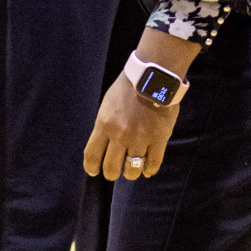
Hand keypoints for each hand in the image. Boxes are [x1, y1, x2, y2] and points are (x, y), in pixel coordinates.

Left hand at [84, 28, 199, 180]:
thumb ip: (105, 126)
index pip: (92, 155)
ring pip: (133, 170)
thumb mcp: (107, 106)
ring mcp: (140, 139)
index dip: (91, 167)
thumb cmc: (126, 89)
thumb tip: (104, 145)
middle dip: (111, 173)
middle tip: (114, 171)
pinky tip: (147, 170)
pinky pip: (153, 164)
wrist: (152, 77)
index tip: (94, 171)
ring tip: (132, 169)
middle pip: (112, 168)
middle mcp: (120, 135)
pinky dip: (149, 170)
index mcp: (104, 125)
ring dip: (131, 173)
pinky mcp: (159, 140)